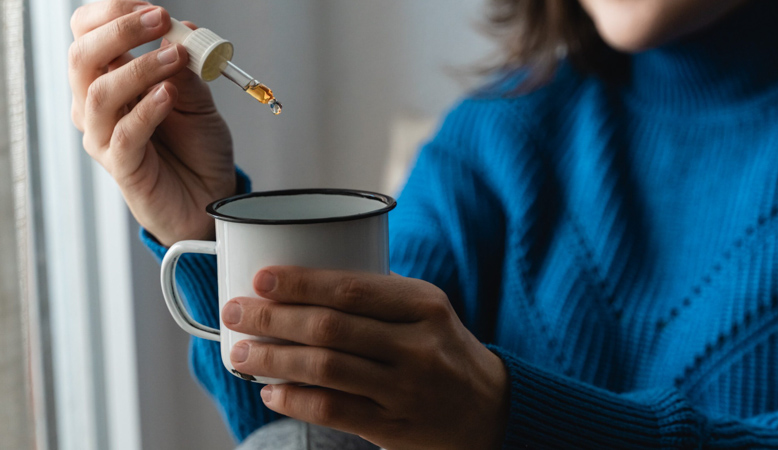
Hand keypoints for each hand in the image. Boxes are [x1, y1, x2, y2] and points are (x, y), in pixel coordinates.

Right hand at [69, 0, 235, 245]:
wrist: (210, 197)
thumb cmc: (198, 148)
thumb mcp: (198, 100)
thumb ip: (186, 69)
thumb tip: (178, 32)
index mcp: (110, 80)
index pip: (87, 35)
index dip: (111, 14)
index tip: (150, 8)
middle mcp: (98, 106)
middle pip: (83, 57)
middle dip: (119, 31)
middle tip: (159, 18)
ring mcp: (104, 136)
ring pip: (99, 93)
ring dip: (139, 68)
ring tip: (175, 57)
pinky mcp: (121, 165)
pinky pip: (123, 134)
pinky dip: (146, 109)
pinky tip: (168, 95)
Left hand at [221, 267, 509, 449]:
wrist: (488, 408)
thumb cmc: (443, 347)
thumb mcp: (427, 309)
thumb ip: (378, 295)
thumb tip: (301, 280)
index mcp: (424, 305)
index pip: (352, 289)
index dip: (301, 283)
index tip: (261, 278)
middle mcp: (417, 346)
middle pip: (331, 328)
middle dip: (274, 319)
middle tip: (235, 312)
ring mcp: (406, 390)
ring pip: (326, 370)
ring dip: (274, 360)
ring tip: (240, 353)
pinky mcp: (393, 426)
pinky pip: (334, 411)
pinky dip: (295, 400)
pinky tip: (270, 391)